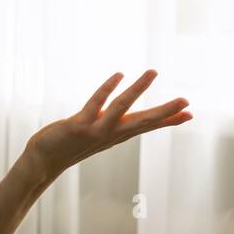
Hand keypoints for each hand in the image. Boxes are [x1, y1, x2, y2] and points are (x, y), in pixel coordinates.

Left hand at [24, 70, 190, 181]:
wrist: (44, 161)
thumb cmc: (71, 144)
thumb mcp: (97, 135)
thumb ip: (114, 125)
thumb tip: (126, 117)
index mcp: (117, 135)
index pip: (147, 126)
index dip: (168, 121)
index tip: (190, 114)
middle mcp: (111, 134)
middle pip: (142, 121)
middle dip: (165, 112)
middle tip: (187, 101)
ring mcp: (96, 131)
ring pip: (122, 108)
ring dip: (138, 89)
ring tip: (153, 72)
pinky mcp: (79, 126)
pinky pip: (96, 104)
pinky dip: (108, 88)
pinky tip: (119, 74)